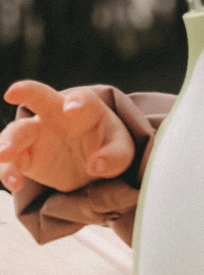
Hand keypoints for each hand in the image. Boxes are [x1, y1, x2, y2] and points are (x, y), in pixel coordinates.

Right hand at [0, 82, 135, 192]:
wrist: (92, 164)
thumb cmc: (109, 147)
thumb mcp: (122, 152)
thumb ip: (115, 156)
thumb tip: (97, 165)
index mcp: (86, 108)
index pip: (81, 98)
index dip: (76, 101)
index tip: (72, 109)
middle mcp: (56, 115)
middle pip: (38, 98)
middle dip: (25, 92)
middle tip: (12, 93)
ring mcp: (37, 135)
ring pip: (16, 132)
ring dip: (7, 141)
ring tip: (4, 155)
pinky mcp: (25, 157)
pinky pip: (10, 162)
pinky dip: (8, 171)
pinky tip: (16, 183)